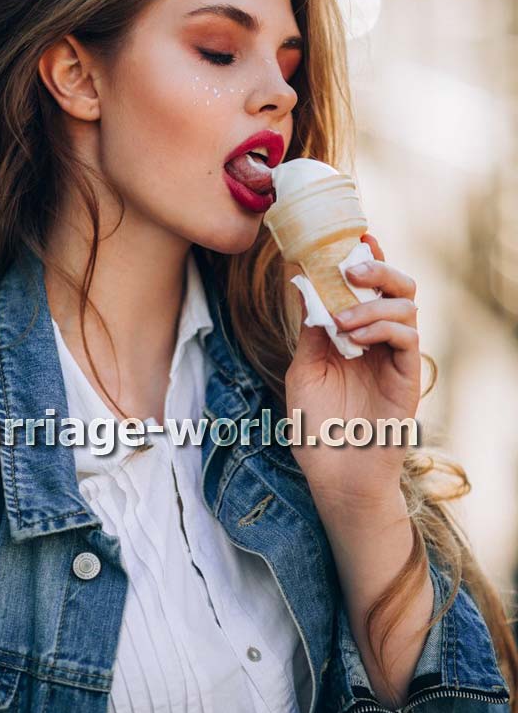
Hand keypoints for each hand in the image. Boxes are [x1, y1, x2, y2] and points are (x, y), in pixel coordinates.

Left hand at [285, 233, 420, 510]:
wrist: (335, 476)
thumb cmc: (317, 427)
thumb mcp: (304, 369)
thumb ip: (310, 328)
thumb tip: (303, 282)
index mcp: (355, 335)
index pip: (367, 288)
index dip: (365, 259)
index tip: (354, 236)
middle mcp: (379, 341)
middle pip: (397, 288)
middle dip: (378, 269)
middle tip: (352, 269)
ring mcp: (396, 358)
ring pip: (406, 307)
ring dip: (373, 303)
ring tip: (344, 320)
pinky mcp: (408, 377)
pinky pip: (408, 338)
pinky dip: (383, 327)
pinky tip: (356, 338)